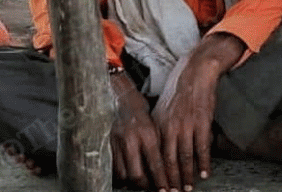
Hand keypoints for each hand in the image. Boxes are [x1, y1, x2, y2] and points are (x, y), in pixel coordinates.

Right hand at [110, 72, 170, 191]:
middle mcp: (131, 141)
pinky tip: (129, 178)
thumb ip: (162, 144)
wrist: (122, 98)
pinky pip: (113, 169)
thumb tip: (174, 163)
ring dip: (134, 184)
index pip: (156, 164)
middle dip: (147, 187)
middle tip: (157, 190)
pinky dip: (122, 177)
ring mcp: (117, 145)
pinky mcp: (107, 147)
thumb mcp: (157, 125)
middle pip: (138, 175)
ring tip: (144, 186)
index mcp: (148, 134)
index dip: (163, 180)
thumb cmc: (144, 112)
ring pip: (124, 175)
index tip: (169, 190)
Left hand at [153, 34, 245, 190]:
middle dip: (171, 180)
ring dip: (187, 176)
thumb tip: (158, 150)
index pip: (155, 157)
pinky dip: (203, 163)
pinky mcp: (202, 122)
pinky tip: (204, 173)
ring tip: (188, 188)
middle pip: (168, 161)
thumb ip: (159, 131)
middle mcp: (169, 128)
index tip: (159, 188)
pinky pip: (202, 148)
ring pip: (185, 158)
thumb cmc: (178, 93)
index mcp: (157, 127)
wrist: (194, 74)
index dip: (157, 175)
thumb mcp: (161, 111)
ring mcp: (185, 126)